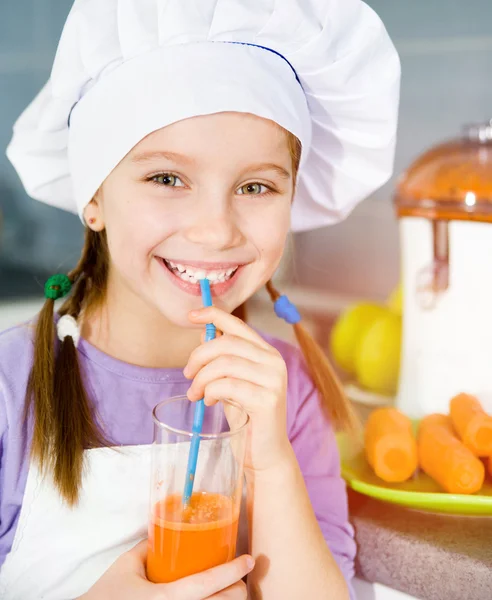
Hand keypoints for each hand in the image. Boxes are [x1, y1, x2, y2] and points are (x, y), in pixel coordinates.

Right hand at [77, 540, 252, 599]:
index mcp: (166, 598)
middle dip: (238, 589)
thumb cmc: (107, 595)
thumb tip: (167, 529)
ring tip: (230, 590)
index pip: (209, 583)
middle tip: (239, 577)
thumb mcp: (127, 565)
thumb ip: (150, 546)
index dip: (234, 570)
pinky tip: (214, 599)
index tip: (248, 559)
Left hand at [184, 307, 291, 472]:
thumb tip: (204, 333)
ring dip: (201, 378)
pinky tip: (209, 402)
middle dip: (199, 357)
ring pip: (224, 364)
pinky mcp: (267, 399)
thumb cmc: (247, 418)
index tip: (190, 315)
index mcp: (266, 353)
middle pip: (226, 343)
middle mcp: (274, 361)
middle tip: (187, 375)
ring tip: (195, 394)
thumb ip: (222, 359)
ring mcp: (273, 380)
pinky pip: (227, 385)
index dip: (213, 315)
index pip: (238, 324)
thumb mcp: (230, 383)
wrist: (264, 454)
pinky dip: (210, 391)